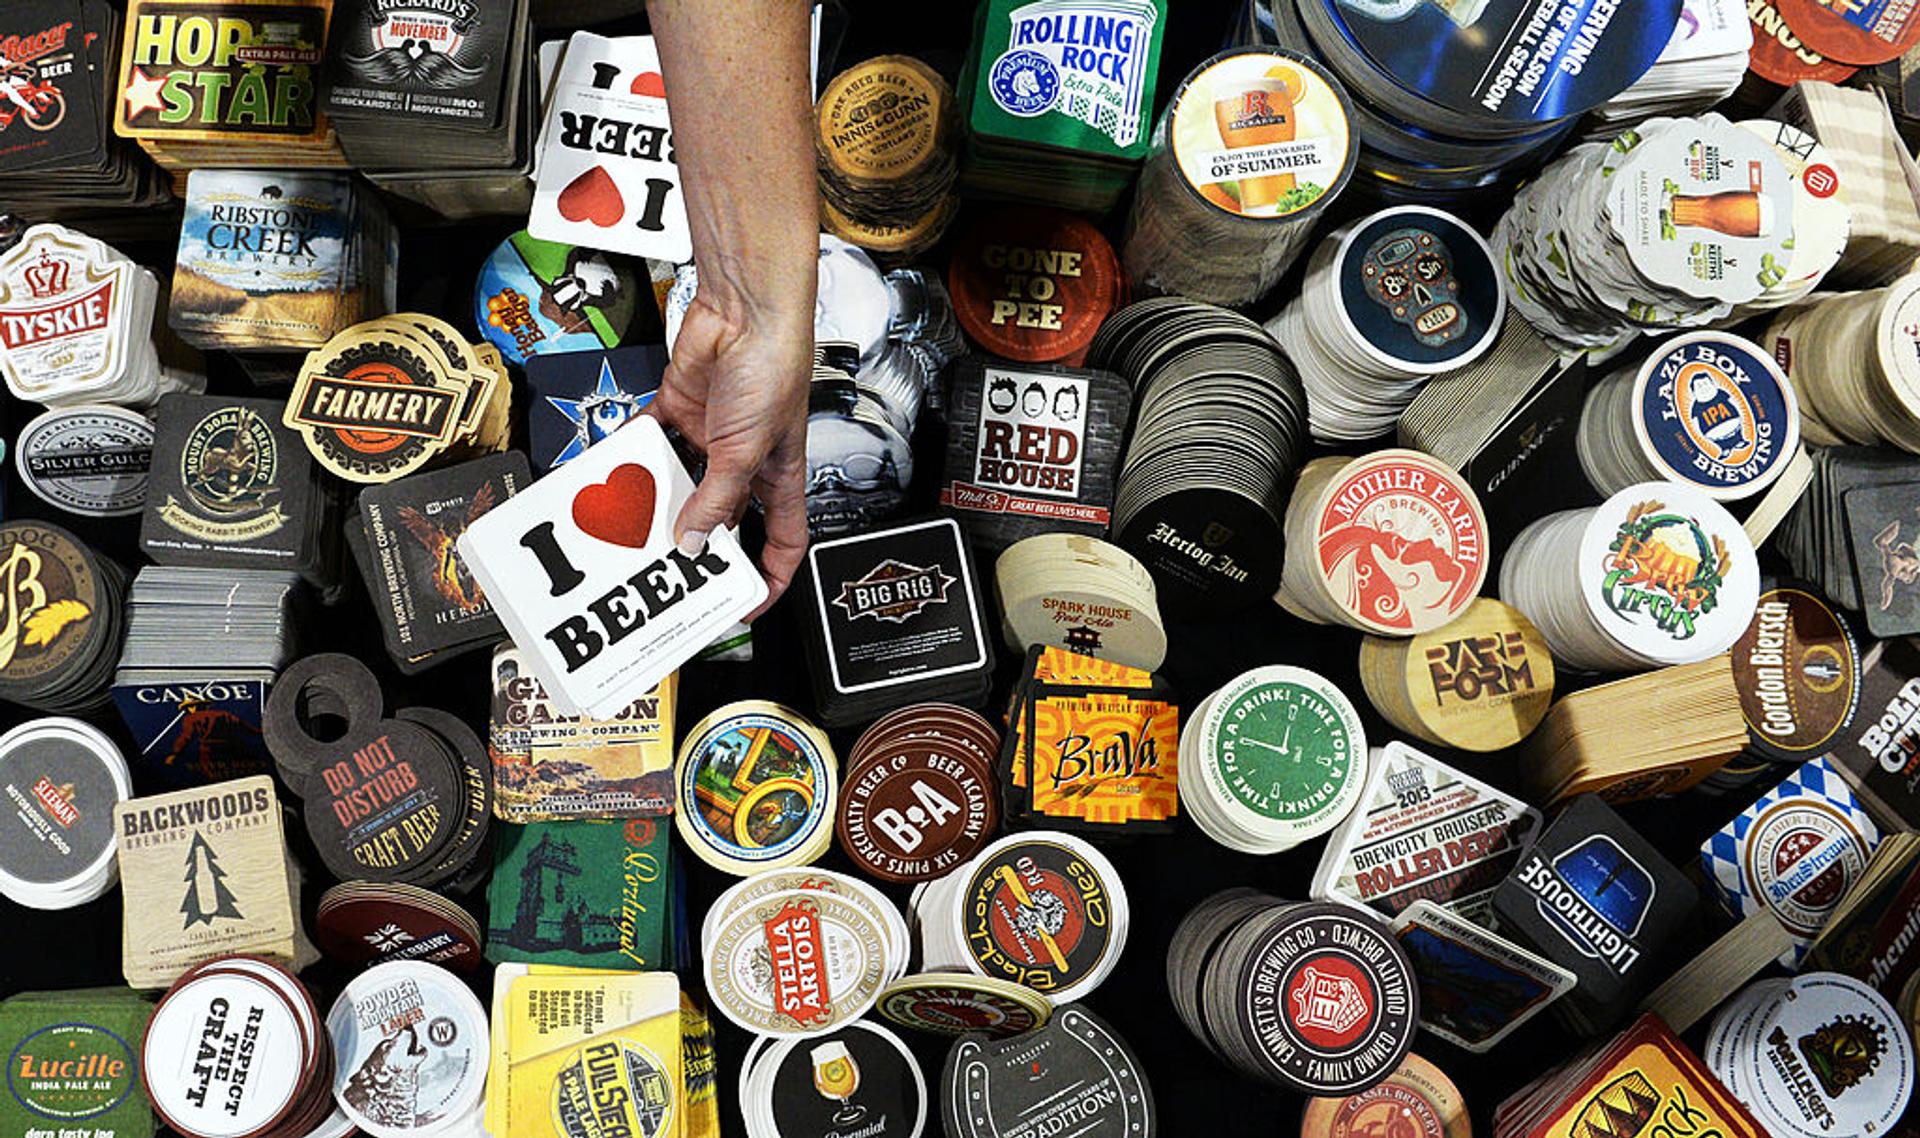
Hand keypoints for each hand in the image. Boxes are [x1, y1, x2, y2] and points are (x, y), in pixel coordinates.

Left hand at [648, 290, 810, 611]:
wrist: (745, 312)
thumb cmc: (774, 367)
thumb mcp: (746, 450)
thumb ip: (717, 497)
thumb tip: (692, 541)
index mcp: (779, 476)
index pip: (781, 540)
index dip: (769, 574)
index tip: (747, 600)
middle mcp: (745, 460)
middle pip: (722, 516)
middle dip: (699, 543)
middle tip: (671, 568)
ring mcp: (711, 436)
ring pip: (680, 481)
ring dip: (657, 499)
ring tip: (633, 522)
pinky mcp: (681, 410)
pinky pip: (651, 440)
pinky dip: (632, 452)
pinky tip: (616, 468)